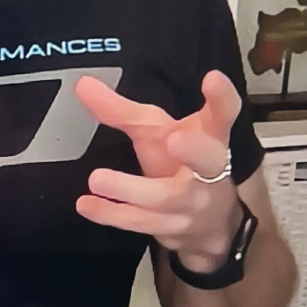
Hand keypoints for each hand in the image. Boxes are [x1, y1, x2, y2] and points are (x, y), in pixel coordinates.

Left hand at [73, 70, 243, 271]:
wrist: (209, 224)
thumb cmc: (182, 164)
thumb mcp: (159, 132)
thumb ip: (124, 111)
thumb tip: (83, 84)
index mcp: (212, 137)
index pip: (224, 114)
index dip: (222, 97)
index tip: (212, 78)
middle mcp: (208, 170)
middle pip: (207, 159)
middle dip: (193, 150)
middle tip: (174, 139)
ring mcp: (191, 203)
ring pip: (165, 197)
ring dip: (130, 189)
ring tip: (97, 178)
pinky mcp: (172, 227)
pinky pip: (141, 222)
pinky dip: (111, 214)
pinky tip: (86, 204)